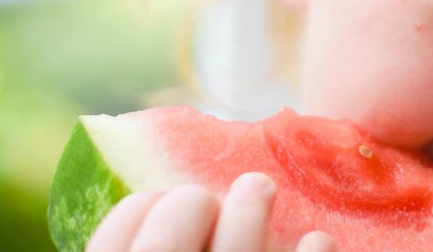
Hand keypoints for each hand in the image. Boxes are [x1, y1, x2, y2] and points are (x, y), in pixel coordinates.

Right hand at [86, 172, 335, 251]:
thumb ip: (142, 246)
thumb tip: (150, 199)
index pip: (113, 247)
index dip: (132, 215)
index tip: (153, 199)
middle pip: (165, 247)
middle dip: (187, 206)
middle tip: (200, 196)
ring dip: (249, 215)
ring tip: (260, 186)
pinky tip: (319, 238)